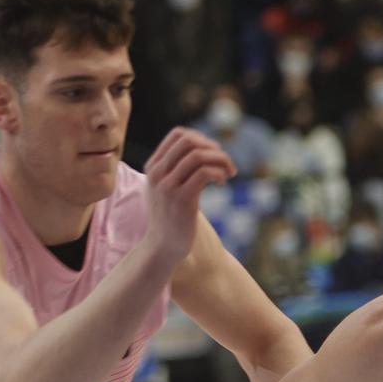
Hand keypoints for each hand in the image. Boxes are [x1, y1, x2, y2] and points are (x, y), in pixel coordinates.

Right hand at [141, 127, 235, 267]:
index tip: (213, 153)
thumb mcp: (165, 188)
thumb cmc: (170, 216)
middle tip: (225, 162)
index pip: (178, 134)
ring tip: (229, 172)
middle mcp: (158, 173)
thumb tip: (204, 148)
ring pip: (198, 156)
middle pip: (189, 141)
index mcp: (153, 166)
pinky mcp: (182, 200)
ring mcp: (168, 186)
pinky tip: (222, 182)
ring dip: (221, 160)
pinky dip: (218, 173)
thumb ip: (175, 168)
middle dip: (213, 147)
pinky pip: (204, 174)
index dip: (201, 138)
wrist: (163, 246)